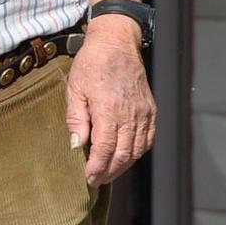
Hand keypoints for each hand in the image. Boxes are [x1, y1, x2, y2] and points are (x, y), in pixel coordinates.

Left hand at [65, 19, 154, 186]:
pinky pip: (148, 139)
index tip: (89, 177)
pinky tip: (126, 157)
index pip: (105, 148)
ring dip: (123, 165)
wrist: (116, 44)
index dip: (97, 167)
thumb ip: (76, 118)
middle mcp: (131, 114)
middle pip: (123, 154)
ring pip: (137, 149)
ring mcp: (144, 113)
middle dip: (109, 171)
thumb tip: (77, 144)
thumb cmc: (92, 63)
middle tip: (97, 180)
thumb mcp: (74, 89)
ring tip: (108, 173)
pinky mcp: (151, 110)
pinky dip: (138, 152)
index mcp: (109, 109)